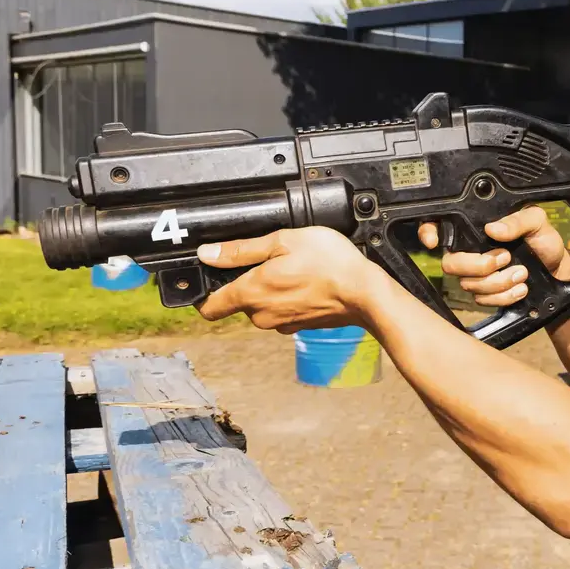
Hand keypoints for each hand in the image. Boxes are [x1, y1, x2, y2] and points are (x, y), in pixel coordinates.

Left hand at [194, 227, 378, 333]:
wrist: (365, 294)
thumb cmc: (329, 263)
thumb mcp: (283, 241)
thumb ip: (241, 250)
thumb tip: (207, 254)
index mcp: (250, 293)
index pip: (209, 307)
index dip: (204, 292)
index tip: (211, 278)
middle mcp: (260, 315)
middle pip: (237, 302)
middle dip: (245, 283)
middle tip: (268, 260)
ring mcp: (280, 324)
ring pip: (260, 307)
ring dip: (268, 290)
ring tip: (291, 269)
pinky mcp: (297, 327)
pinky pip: (280, 312)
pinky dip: (286, 299)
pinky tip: (304, 283)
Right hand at [418, 207, 569, 308]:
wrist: (556, 269)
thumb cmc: (543, 240)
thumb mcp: (537, 221)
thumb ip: (518, 220)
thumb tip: (493, 229)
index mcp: (477, 226)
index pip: (440, 225)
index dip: (428, 231)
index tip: (434, 241)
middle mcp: (471, 250)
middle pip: (450, 263)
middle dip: (477, 266)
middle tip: (504, 257)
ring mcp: (476, 274)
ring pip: (468, 285)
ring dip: (498, 282)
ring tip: (521, 272)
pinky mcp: (486, 294)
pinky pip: (483, 301)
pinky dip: (504, 296)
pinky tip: (520, 288)